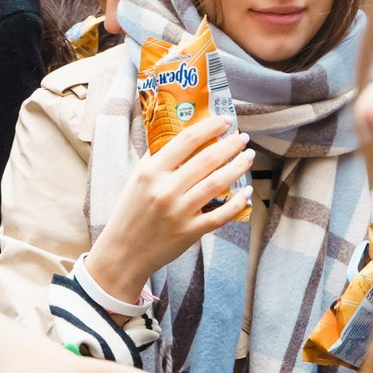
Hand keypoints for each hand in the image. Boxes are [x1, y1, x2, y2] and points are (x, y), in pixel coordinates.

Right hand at [82, 117, 252, 299]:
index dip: (209, 127)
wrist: (124, 251)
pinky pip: (221, 214)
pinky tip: (247, 191)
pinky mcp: (190, 231)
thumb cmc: (131, 211)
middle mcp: (166, 189)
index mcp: (151, 172)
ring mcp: (180, 211)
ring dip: (238, 167)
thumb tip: (182, 134)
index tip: (225, 121)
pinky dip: (238, 202)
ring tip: (248, 157)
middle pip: (207, 160)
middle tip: (243, 138)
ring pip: (218, 183)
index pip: (186, 140)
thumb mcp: (137, 178)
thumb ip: (157, 157)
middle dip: (230, 145)